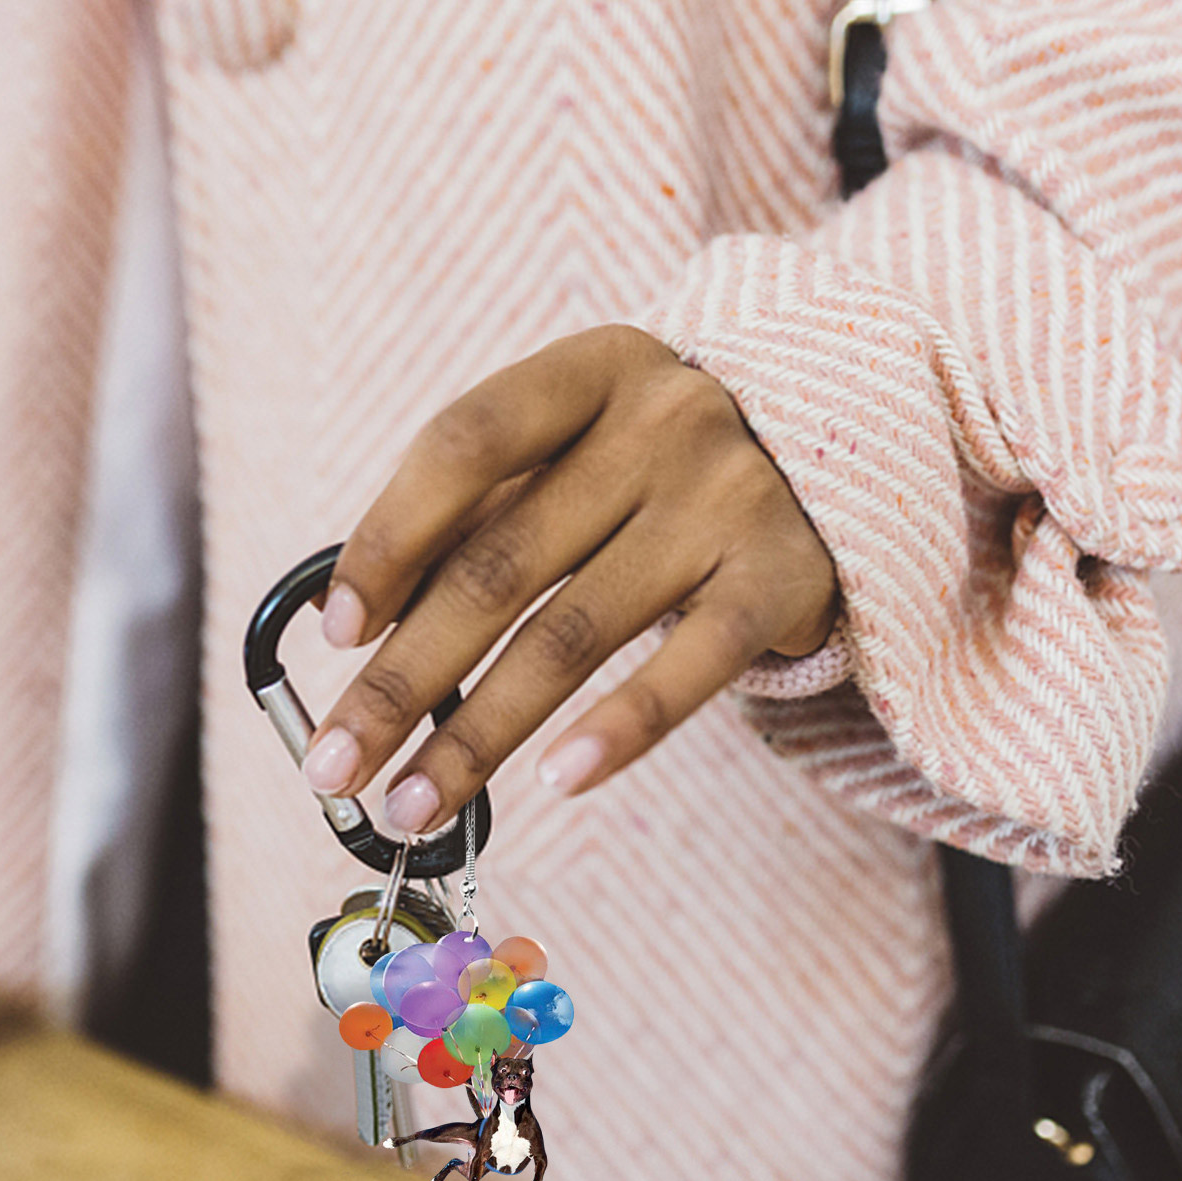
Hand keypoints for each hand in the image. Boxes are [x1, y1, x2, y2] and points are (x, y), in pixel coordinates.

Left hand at [301, 325, 836, 833]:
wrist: (845, 445)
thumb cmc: (662, 465)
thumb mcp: (579, 450)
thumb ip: (482, 513)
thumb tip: (360, 628)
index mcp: (588, 374)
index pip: (463, 444)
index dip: (389, 539)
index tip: (336, 633)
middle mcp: (659, 424)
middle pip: (500, 564)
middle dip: (403, 679)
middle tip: (337, 765)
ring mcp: (727, 499)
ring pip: (574, 633)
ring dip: (479, 735)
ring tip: (415, 806)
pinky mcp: (782, 577)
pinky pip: (690, 666)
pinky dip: (619, 729)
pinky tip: (552, 783)